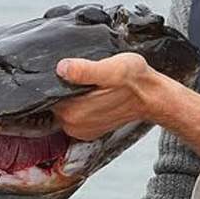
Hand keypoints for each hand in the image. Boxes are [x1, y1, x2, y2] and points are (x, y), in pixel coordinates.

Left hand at [52, 52, 167, 140]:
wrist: (152, 96)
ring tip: (88, 82)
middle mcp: (73, 126)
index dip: (53, 79)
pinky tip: (92, 92)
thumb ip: (85, 70)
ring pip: (63, 106)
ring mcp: (80, 130)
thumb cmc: (135, 81)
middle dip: (63, 86)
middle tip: (82, 73)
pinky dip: (78, 102)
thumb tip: (62, 68)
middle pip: (53, 101)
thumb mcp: (113, 69)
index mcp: (74, 113)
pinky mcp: (88, 129)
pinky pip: (73, 113)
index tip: (66, 68)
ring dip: (70, 94)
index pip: (46, 94)